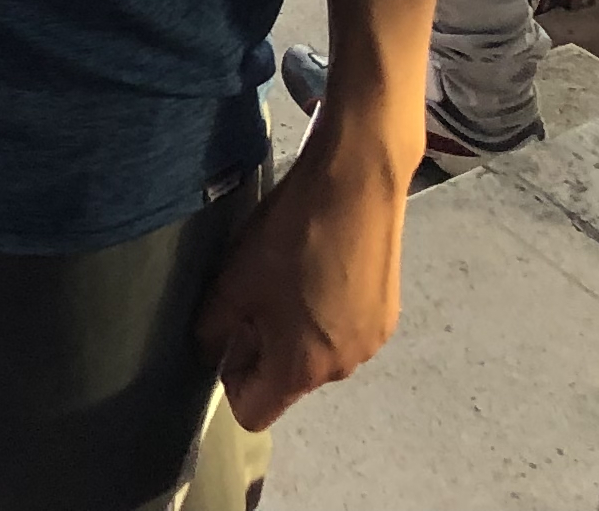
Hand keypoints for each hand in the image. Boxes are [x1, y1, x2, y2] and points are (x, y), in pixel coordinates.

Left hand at [191, 116, 412, 430]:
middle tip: (255, 296)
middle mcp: (342, 369)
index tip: (227, 338)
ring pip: (317, 356)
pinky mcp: (388, 315)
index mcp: (301, 370)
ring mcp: (371, 343)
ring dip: (297, 331)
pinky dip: (327, 314)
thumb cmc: (290, 236)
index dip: (231, 382)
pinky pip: (344, 331)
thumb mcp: (233, 281)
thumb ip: (212, 329)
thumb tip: (210, 349)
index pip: (254, 413)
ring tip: (289, 276)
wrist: (355, 185)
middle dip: (265, 350)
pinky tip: (320, 268)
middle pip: (288, 382)